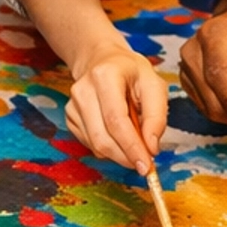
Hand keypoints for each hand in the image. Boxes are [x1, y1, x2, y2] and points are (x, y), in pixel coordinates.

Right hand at [65, 46, 167, 173]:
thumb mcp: (154, 85)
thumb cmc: (130, 72)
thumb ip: (156, 116)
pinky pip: (90, 144)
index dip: (131, 147)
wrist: (102, 60)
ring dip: (119, 154)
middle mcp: (83, 90)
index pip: (116, 120)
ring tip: (134, 143)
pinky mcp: (70, 117)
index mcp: (105, 76)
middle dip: (125, 157)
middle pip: (102, 138)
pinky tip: (118, 135)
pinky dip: (108, 148)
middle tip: (144, 163)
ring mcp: (72, 105)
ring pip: (95, 145)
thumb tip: (151, 147)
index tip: (146, 165)